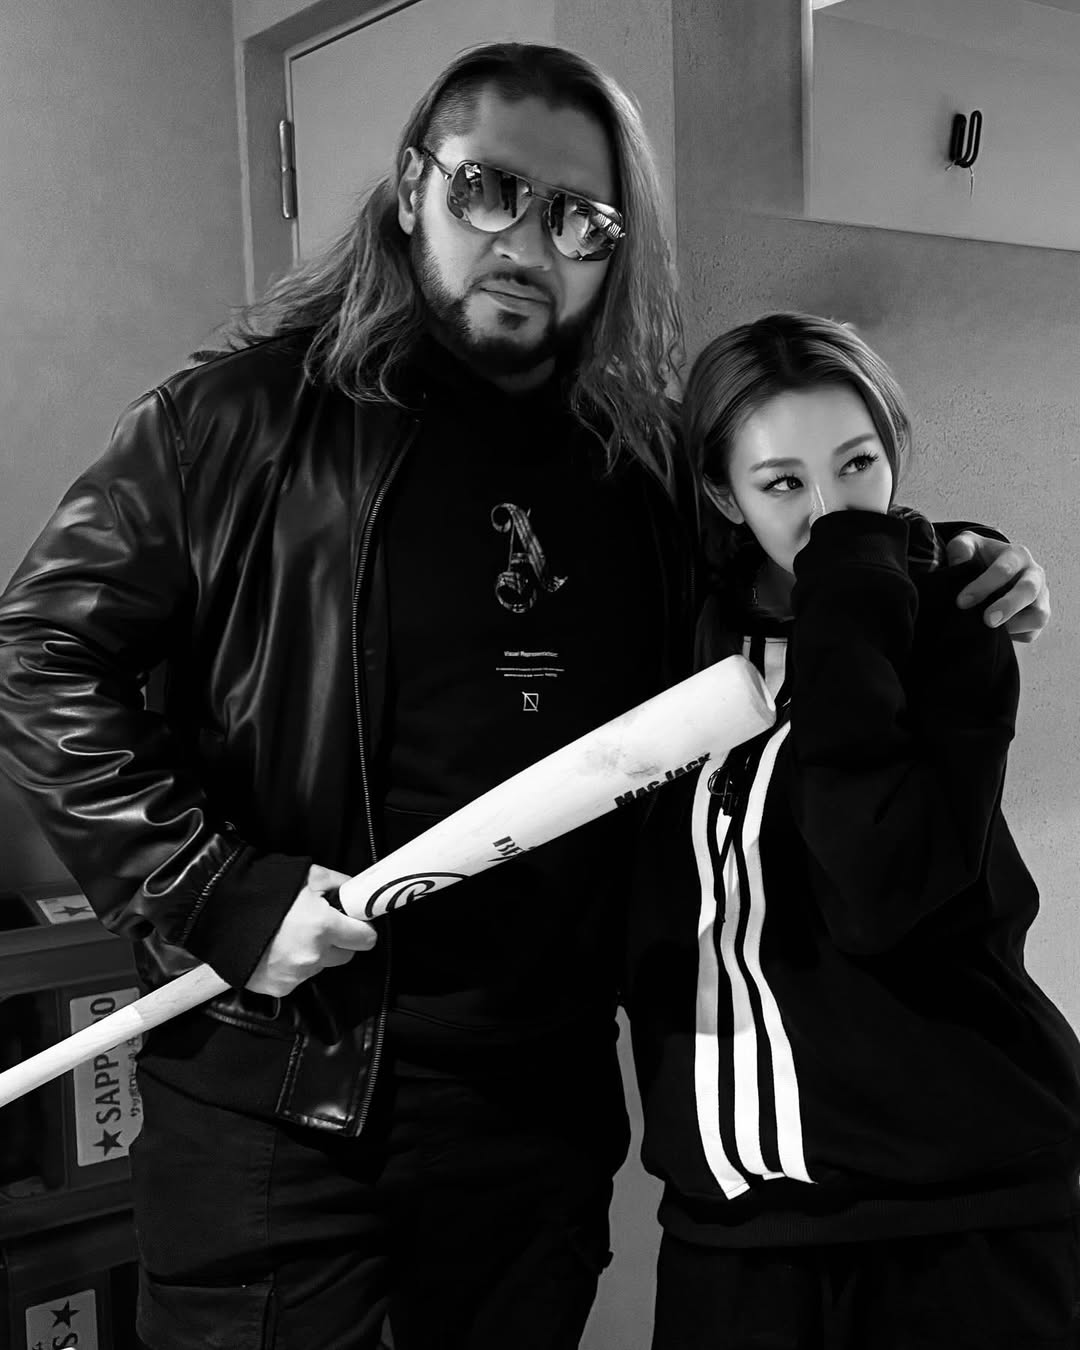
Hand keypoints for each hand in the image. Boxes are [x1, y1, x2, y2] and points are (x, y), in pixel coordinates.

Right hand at [246, 863, 376, 996]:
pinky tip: (276, 949)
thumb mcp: (309, 875)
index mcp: (324, 927)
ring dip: (314, 954)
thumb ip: (339, 884)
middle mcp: (313, 956)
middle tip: (319, 925)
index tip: (355, 923)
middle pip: (345, 955)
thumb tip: (355, 892)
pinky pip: (298, 978)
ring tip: (290, 934)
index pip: (366, 939)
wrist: (218, 911)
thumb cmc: (265, 889)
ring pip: (320, 966)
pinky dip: (293, 966)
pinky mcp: (278, 988)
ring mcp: (295, 975)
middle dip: (338, 941)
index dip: (362, 929)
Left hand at [947, 532, 1049, 643]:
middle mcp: (1033, 575)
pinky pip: (1032, 632)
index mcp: (1017, 555)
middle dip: (1007, 606)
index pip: (1005, 569)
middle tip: (987, 620)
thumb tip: (959, 562)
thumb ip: (961, 548)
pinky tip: (995, 634)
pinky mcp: (1036, 617)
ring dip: (1016, 625)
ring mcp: (1039, 597)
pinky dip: (1014, 636)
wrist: (989, 567)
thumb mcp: (967, 544)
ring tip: (992, 630)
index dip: (983, 586)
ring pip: (1039, 615)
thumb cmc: (978, 557)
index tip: (961, 601)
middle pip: (1028, 591)